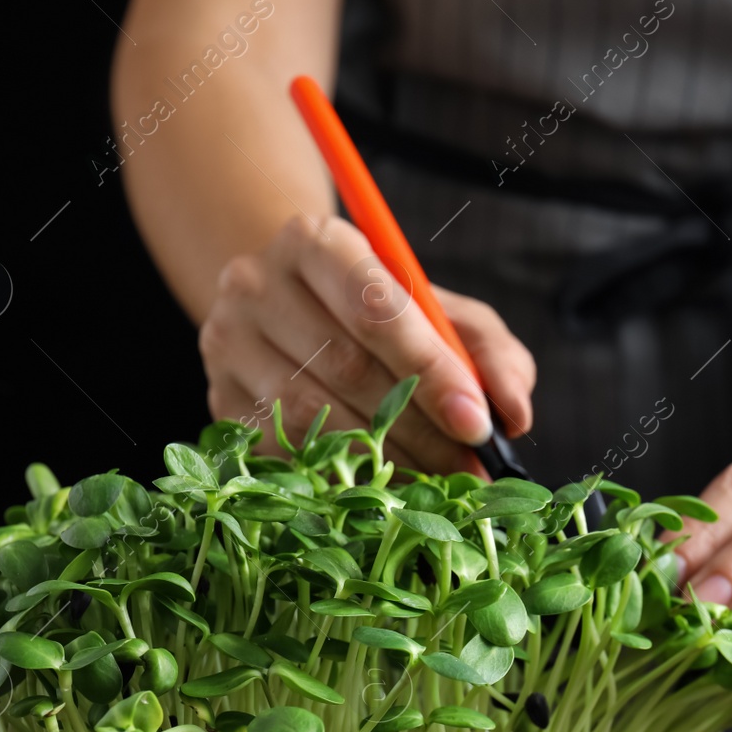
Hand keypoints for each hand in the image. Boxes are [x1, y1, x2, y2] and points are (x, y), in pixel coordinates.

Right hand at [199, 214, 535, 471]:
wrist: (290, 306)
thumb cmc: (382, 310)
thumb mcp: (444, 312)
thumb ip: (489, 352)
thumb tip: (513, 413)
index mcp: (316, 242)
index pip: (377, 310)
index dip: (431, 372)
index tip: (478, 424)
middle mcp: (257, 283)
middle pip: (346, 367)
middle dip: (419, 429)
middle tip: (470, 470)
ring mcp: (227, 343)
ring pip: (311, 415)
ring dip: (385, 460)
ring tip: (438, 484)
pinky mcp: (218, 398)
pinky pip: (284, 450)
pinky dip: (341, 477)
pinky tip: (386, 489)